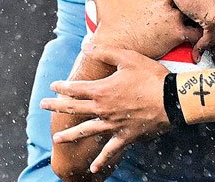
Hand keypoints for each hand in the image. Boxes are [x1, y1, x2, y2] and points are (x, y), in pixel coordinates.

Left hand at [42, 43, 171, 173]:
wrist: (171, 99)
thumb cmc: (151, 76)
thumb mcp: (129, 58)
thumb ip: (105, 51)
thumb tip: (86, 45)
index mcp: (102, 90)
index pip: (76, 88)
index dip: (62, 86)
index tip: (53, 85)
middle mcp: (102, 109)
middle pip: (74, 109)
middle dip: (56, 106)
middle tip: (43, 105)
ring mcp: (112, 125)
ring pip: (85, 131)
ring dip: (69, 135)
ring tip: (57, 139)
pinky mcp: (125, 136)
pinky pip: (110, 150)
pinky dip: (101, 160)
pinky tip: (93, 168)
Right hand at [91, 0, 201, 58]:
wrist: (112, 43)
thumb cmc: (108, 21)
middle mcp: (169, 2)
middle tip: (207, 1)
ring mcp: (175, 18)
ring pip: (200, 14)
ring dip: (204, 17)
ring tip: (210, 19)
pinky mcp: (177, 35)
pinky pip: (199, 35)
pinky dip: (203, 36)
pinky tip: (206, 38)